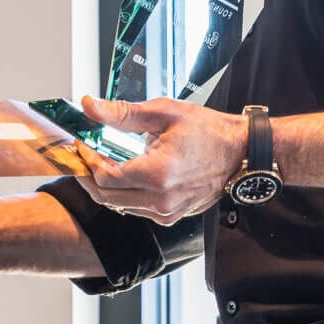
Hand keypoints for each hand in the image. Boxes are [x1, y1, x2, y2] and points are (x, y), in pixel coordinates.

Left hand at [76, 96, 244, 225]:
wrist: (241, 152)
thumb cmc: (209, 131)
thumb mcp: (164, 113)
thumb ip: (122, 113)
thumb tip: (90, 107)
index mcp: (158, 174)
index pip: (105, 177)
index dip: (87, 160)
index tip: (82, 144)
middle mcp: (161, 200)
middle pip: (106, 197)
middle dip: (89, 176)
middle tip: (83, 156)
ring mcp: (167, 212)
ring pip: (119, 205)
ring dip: (106, 186)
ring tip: (103, 161)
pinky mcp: (172, 216)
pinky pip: (136, 209)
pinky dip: (124, 193)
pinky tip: (125, 173)